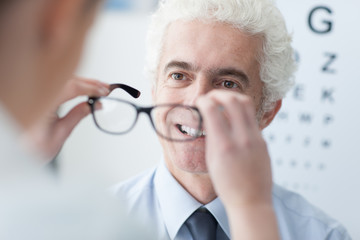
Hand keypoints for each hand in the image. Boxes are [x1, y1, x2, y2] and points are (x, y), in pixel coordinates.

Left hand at [22, 76, 109, 160]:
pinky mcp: (39, 96)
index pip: (70, 87)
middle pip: (67, 80)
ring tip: (99, 87)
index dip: (89, 87)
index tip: (103, 91)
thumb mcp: (60, 134)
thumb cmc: (32, 148)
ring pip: (63, 80)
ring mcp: (37, 95)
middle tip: (105, 88)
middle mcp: (37, 97)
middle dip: (88, 82)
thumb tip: (93, 105)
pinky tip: (84, 88)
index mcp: (41, 105)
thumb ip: (77, 116)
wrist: (18, 154)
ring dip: (82, 82)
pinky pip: (58, 84)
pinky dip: (73, 85)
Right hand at [196, 90, 278, 239]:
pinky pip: (251, 118)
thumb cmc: (228, 186)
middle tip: (211, 97)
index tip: (200, 101)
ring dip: (232, 98)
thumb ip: (212, 136)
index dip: (204, 100)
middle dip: (219, 93)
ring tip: (223, 102)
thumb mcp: (212, 161)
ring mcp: (256, 139)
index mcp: (224, 146)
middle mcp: (242, 139)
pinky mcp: (263, 141)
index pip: (213, 109)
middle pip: (233, 100)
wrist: (251, 201)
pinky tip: (233, 118)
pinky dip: (240, 112)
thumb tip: (209, 117)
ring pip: (246, 105)